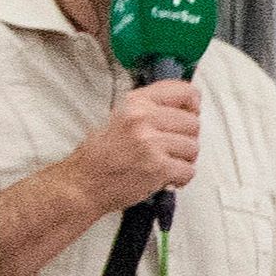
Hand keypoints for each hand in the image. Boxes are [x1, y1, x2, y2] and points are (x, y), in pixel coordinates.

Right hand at [52, 79, 204, 217]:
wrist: (82, 185)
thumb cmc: (98, 156)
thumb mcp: (118, 118)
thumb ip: (147, 109)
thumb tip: (181, 107)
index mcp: (135, 103)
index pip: (183, 91)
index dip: (192, 104)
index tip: (191, 112)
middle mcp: (144, 119)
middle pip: (193, 123)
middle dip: (186, 138)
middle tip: (172, 148)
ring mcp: (152, 143)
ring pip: (193, 147)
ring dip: (183, 160)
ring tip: (164, 164)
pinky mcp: (158, 167)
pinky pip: (188, 170)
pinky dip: (180, 178)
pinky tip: (164, 178)